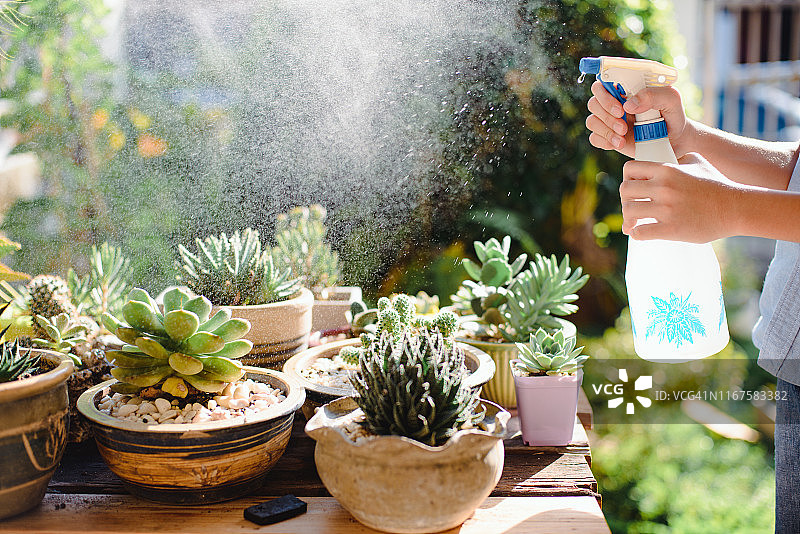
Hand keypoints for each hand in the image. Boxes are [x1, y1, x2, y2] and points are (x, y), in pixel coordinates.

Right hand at [586, 82, 692, 157]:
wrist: (674, 140)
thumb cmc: (672, 115)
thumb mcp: (671, 99)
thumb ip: (653, 95)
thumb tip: (629, 105)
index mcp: (626, 87)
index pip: (604, 81)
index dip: (605, 93)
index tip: (620, 107)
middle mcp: (614, 101)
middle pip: (594, 102)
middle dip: (606, 114)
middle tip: (624, 125)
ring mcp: (609, 119)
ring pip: (592, 121)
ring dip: (606, 130)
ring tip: (623, 137)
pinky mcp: (608, 136)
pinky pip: (594, 138)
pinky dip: (604, 141)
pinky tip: (619, 143)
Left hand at [619, 153, 740, 242]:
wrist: (735, 208)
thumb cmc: (716, 185)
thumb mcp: (697, 162)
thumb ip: (677, 160)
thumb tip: (663, 161)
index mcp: (667, 170)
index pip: (630, 169)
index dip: (628, 179)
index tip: (635, 189)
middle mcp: (664, 187)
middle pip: (625, 190)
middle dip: (626, 200)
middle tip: (633, 208)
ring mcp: (667, 209)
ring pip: (629, 211)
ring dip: (629, 218)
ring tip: (634, 223)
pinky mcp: (671, 228)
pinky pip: (640, 232)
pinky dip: (636, 234)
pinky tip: (639, 233)